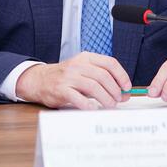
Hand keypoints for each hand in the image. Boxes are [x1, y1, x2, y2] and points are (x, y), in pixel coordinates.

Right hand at [15, 52, 130, 109]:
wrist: (40, 80)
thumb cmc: (67, 77)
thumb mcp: (85, 71)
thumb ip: (103, 80)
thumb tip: (124, 93)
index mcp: (87, 57)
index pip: (110, 63)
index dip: (121, 75)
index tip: (126, 87)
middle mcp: (78, 65)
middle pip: (103, 76)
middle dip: (114, 90)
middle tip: (118, 99)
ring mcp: (69, 77)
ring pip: (93, 87)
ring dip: (105, 98)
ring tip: (110, 105)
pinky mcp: (61, 89)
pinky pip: (78, 98)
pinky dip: (88, 105)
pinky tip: (93, 109)